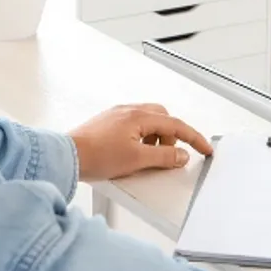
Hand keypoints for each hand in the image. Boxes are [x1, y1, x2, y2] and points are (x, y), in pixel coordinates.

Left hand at [69, 103, 213, 180]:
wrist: (66, 156)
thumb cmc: (94, 155)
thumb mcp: (137, 160)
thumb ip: (164, 157)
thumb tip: (181, 155)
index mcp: (139, 116)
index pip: (176, 125)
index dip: (194, 138)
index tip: (205, 148)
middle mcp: (129, 110)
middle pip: (163, 119)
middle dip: (170, 138)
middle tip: (167, 157)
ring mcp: (117, 115)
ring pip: (148, 123)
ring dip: (154, 139)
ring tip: (144, 158)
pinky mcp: (108, 123)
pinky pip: (134, 126)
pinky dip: (140, 139)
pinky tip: (131, 154)